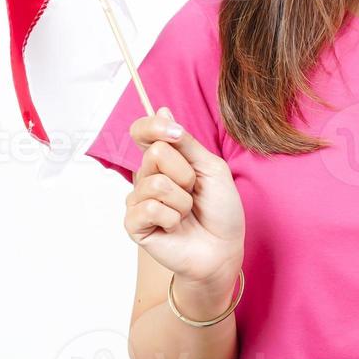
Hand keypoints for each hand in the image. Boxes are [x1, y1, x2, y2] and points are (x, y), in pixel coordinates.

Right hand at [124, 107, 244, 295]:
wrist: (223, 248)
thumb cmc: (220, 209)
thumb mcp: (210, 167)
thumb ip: (185, 142)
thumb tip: (161, 110)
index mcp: (164, 160)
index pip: (142, 131)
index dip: (154, 126)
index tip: (175, 132)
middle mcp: (147, 177)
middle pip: (156, 153)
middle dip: (186, 173)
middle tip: (194, 191)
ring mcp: (138, 201)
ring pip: (156, 183)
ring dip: (182, 200)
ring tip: (187, 212)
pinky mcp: (134, 225)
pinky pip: (150, 208)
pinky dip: (173, 218)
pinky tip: (176, 227)